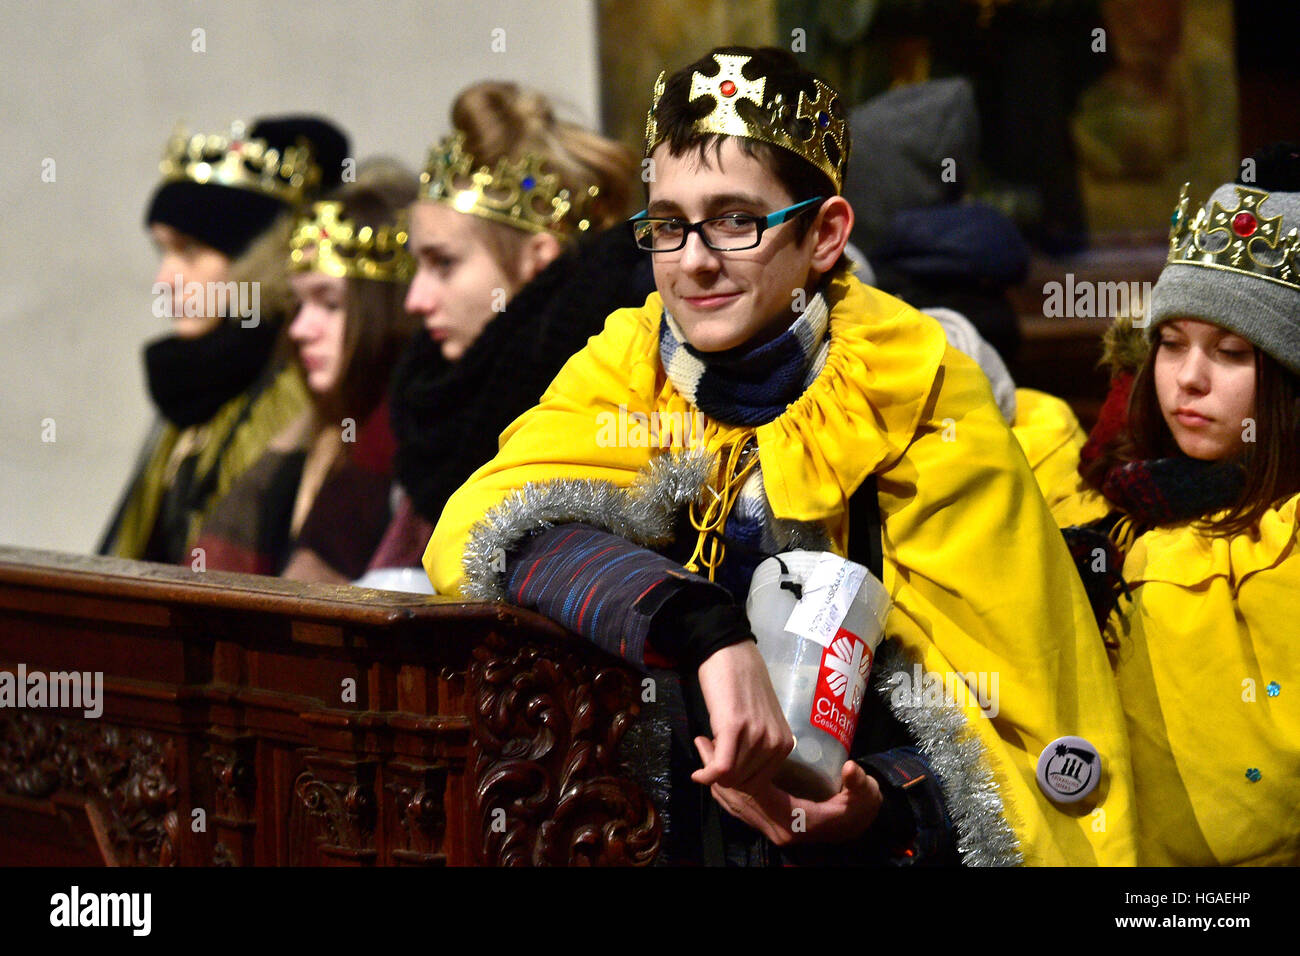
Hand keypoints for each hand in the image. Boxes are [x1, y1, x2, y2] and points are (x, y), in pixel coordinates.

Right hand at [691, 641, 793, 788]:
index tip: (721, 761)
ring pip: (730, 777)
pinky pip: (721, 769)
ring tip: (704, 743)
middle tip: (708, 750)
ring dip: (710, 769)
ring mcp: (757, 735)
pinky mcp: (734, 728)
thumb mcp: (759, 722)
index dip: (736, 778)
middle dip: (722, 775)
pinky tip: (697, 773)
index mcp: (784, 744)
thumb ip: (757, 748)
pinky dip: (706, 775)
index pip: (759, 783)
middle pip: (744, 783)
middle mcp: (776, 743)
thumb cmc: (741, 685)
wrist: (729, 653)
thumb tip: (737, 776)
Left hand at [703, 758, 882, 845]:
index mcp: (791, 820)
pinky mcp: (767, 823)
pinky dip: (724, 786)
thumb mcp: (863, 794)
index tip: (717, 742)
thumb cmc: (859, 808)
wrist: (858, 827)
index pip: (752, 792)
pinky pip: (738, 806)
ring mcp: (769, 828)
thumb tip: (851, 769)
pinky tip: (717, 766)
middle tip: (702, 740)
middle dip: (715, 770)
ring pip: (732, 803)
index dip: (731, 768)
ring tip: (704, 747)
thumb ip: (857, 783)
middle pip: (735, 798)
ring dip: (715, 776)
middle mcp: (774, 828)